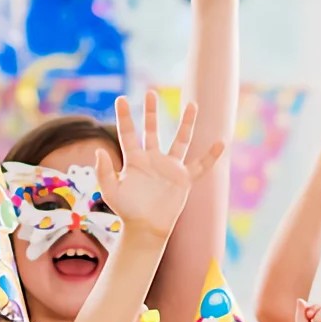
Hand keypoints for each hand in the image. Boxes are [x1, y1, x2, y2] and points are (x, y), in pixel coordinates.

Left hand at [95, 92, 222, 242]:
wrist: (145, 228)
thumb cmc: (127, 211)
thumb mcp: (111, 191)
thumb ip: (104, 172)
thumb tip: (99, 150)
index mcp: (134, 160)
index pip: (128, 133)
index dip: (125, 117)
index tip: (121, 99)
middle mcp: (153, 159)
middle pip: (153, 130)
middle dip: (151, 112)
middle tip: (150, 93)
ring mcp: (170, 168)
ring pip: (180, 140)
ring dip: (186, 123)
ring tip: (192, 104)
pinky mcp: (184, 179)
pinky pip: (201, 165)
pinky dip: (212, 156)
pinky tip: (221, 143)